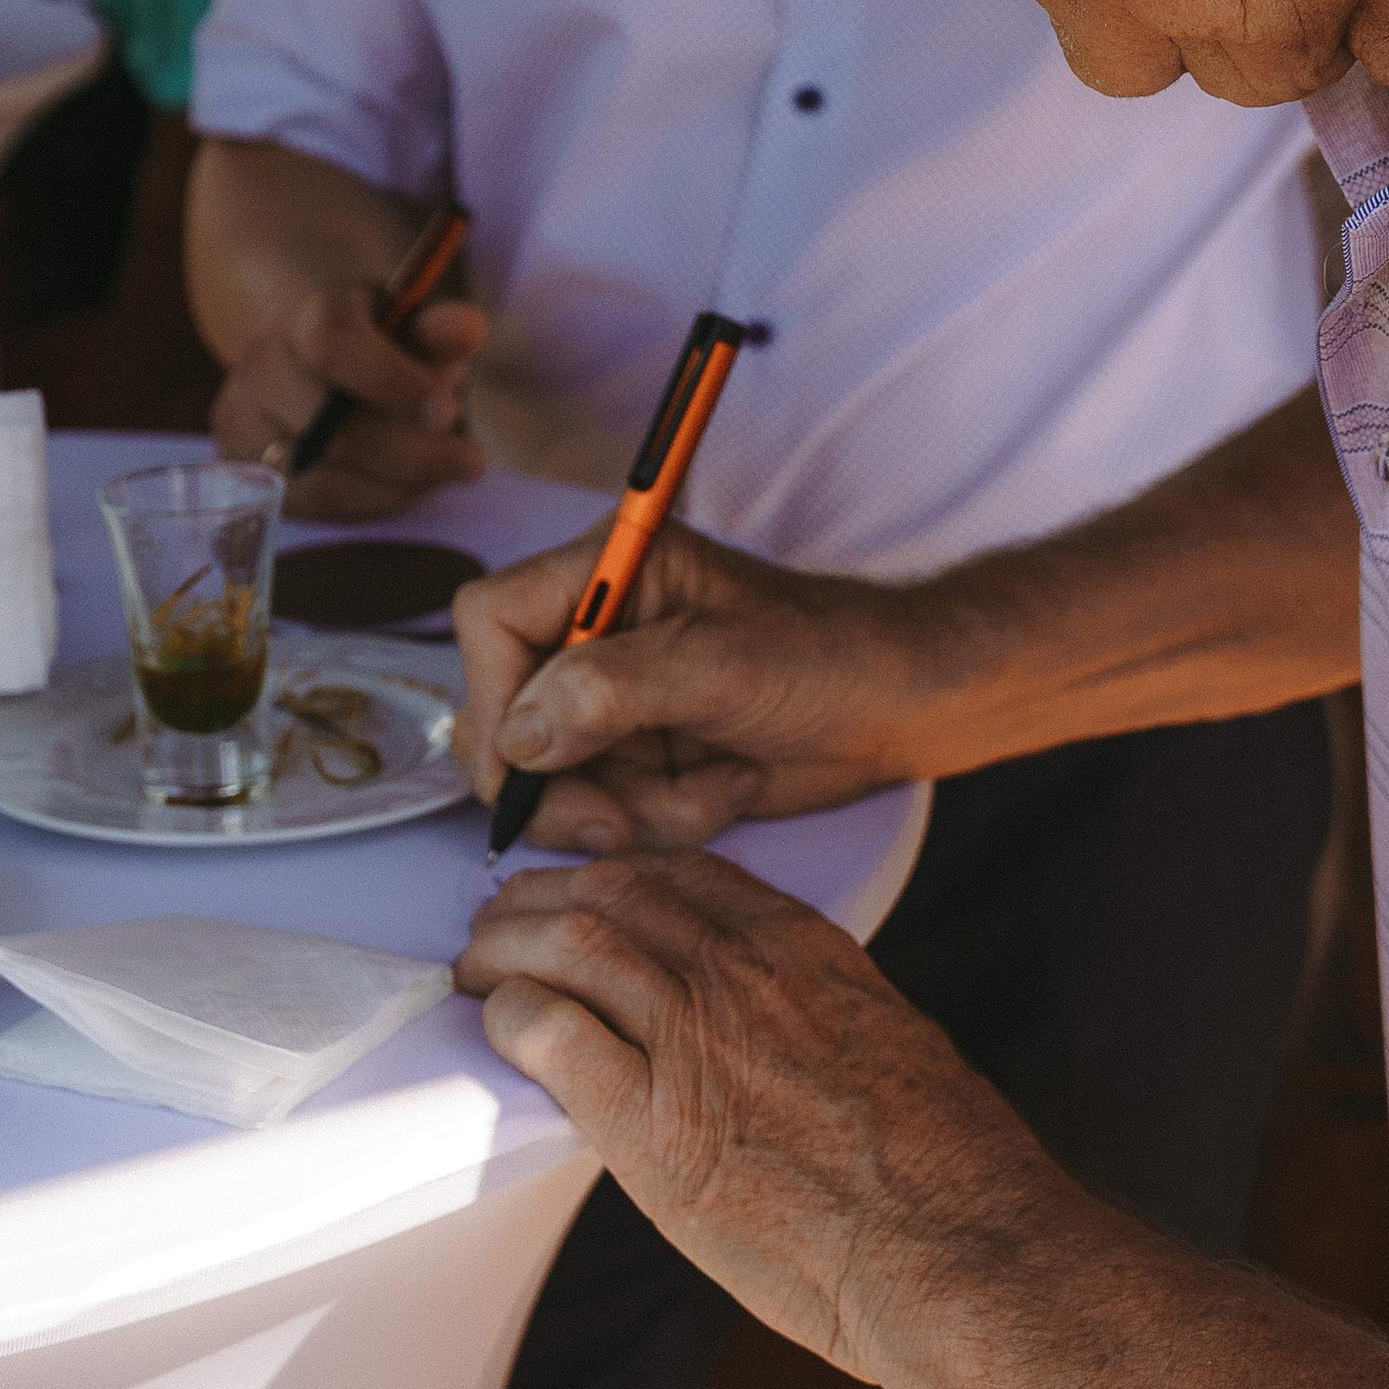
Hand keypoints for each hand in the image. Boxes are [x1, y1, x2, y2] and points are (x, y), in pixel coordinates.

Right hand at [208, 286, 490, 519]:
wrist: (321, 371)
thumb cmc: (384, 349)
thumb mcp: (418, 331)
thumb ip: (445, 329)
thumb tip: (465, 328)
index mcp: (309, 317)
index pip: (333, 342)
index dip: (391, 380)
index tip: (448, 409)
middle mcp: (262, 365)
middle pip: (330, 427)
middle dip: (410, 451)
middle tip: (469, 459)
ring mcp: (242, 421)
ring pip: (323, 476)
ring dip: (398, 484)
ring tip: (442, 474)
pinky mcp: (243, 472)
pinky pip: (312, 504)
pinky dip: (369, 502)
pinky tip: (402, 487)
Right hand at [453, 524, 941, 853]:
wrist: (899, 708)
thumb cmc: (826, 657)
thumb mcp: (719, 665)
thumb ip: (610, 690)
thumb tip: (517, 736)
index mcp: (607, 571)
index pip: (489, 620)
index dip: (493, 695)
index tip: (529, 762)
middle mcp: (595, 631)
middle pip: (502, 717)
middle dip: (561, 782)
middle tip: (618, 817)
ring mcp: (614, 699)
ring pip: (552, 780)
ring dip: (627, 808)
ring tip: (709, 789)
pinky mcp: (642, 754)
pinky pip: (606, 808)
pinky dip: (662, 818)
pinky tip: (727, 789)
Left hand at [458, 852, 1046, 1366]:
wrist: (952, 1249)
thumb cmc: (944, 1172)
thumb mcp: (890, 1045)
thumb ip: (818, 1018)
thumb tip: (774, 1035)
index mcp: (807, 949)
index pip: (684, 873)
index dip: (617, 878)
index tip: (586, 897)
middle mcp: (744, 973)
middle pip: (613, 893)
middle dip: (544, 901)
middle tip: (504, 926)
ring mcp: (695, 1040)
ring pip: (570, 945)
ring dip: (507, 948)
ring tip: (478, 969)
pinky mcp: (652, 1125)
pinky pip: (553, 1033)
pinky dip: (512, 1018)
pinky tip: (501, 1029)